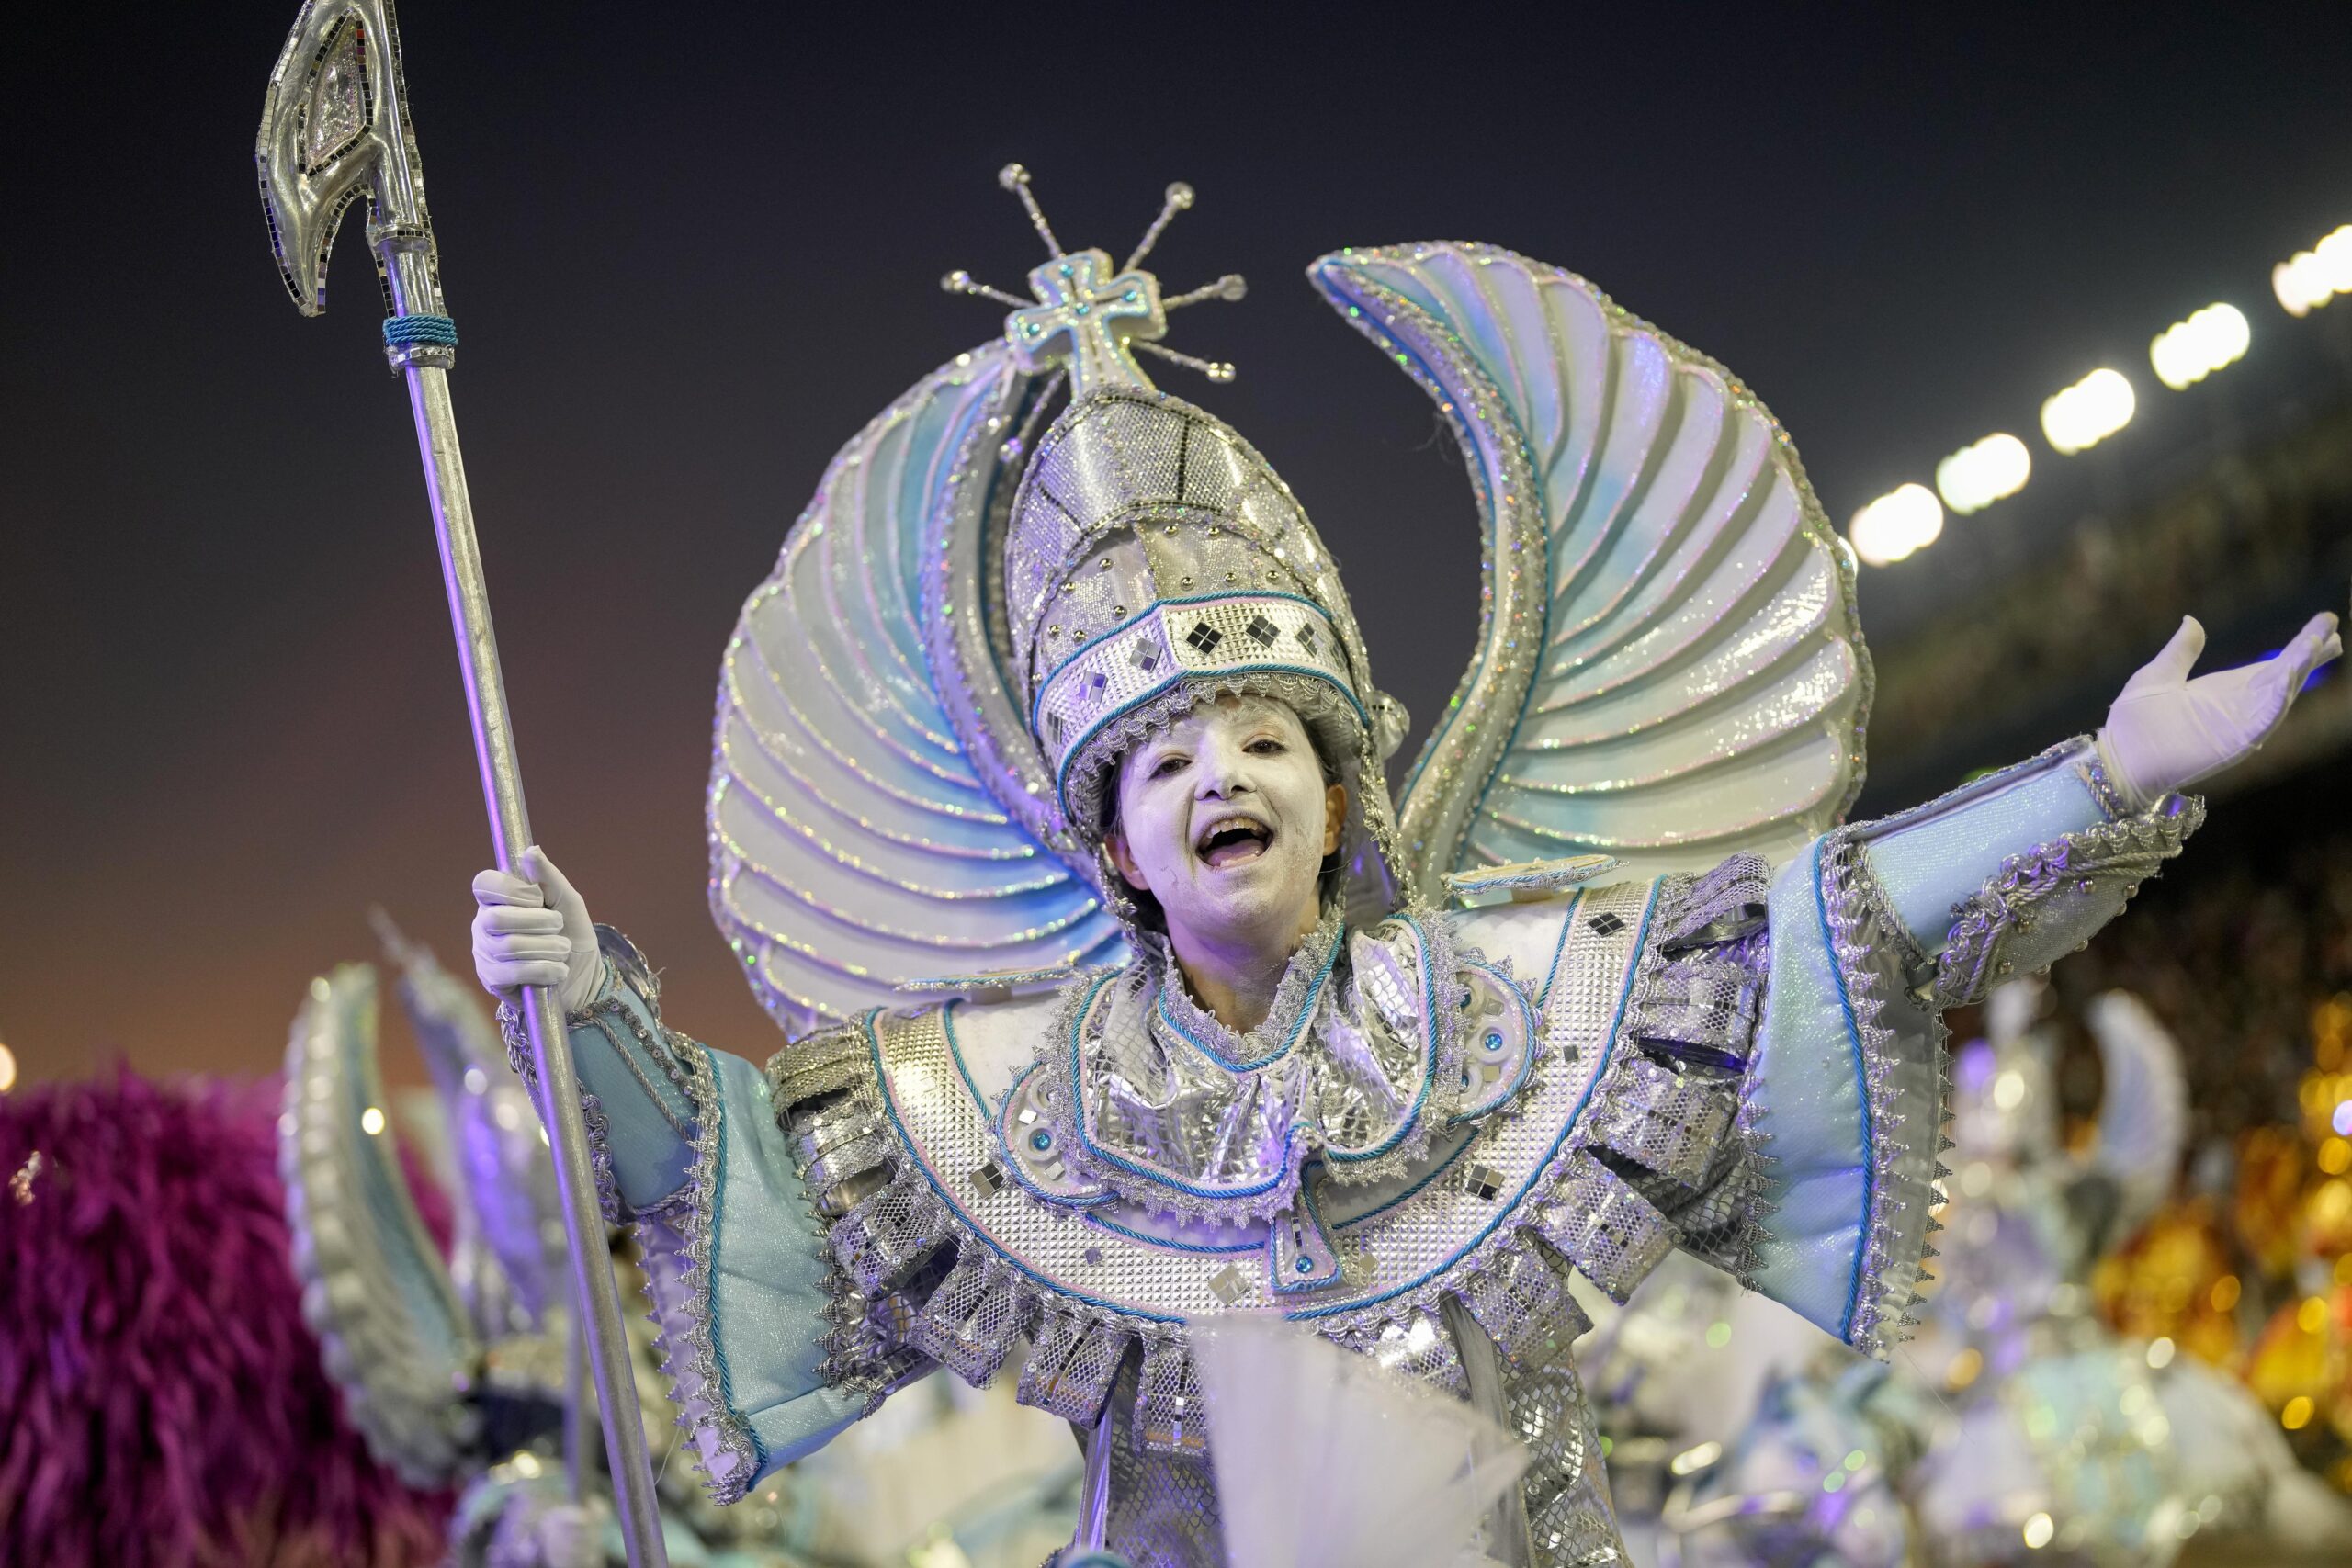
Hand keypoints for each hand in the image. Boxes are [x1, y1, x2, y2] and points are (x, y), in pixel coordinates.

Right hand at [470, 846, 602, 1012]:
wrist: (583, 976)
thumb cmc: (571, 933)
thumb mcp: (568, 901)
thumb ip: (548, 877)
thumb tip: (531, 851)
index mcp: (498, 899)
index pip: (484, 883)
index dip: (511, 890)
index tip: (537, 898)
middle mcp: (484, 923)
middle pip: (496, 918)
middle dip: (539, 923)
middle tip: (558, 926)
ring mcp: (485, 953)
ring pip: (509, 946)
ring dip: (548, 948)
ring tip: (563, 950)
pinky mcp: (492, 980)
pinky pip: (513, 972)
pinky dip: (545, 970)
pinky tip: (557, 971)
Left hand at [2097, 611, 2340, 806]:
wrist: (2117, 758)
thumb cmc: (2134, 722)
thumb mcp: (2159, 675)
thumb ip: (2181, 651)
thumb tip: (2192, 621)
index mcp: (2224, 690)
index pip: (2272, 665)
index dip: (2300, 647)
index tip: (2327, 625)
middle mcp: (2239, 707)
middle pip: (2284, 677)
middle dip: (2309, 654)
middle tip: (2332, 630)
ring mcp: (2238, 726)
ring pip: (2279, 696)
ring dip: (2298, 671)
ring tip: (2316, 644)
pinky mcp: (2232, 744)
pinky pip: (2261, 721)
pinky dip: (2277, 701)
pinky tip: (2289, 678)